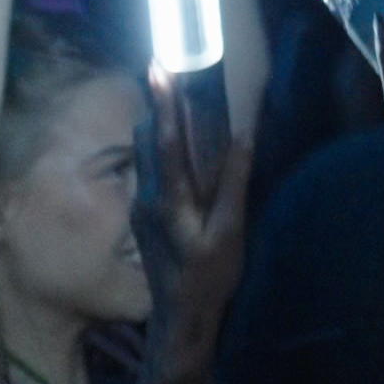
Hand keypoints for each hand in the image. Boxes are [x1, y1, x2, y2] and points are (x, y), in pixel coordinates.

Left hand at [133, 74, 251, 349]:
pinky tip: (186, 152)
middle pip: (146, 136)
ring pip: (145, 151)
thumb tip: (243, 135)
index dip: (162, 100)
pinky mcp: (142, 213)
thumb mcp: (231, 231)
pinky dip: (165, 150)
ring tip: (185, 107)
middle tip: (179, 76)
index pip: (163, 138)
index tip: (158, 64)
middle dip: (160, 104)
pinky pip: (151, 169)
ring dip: (161, 126)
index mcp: (168, 198)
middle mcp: (146, 194)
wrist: (180, 319)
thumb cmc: (210, 277)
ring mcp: (140, 204)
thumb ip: (233, 182)